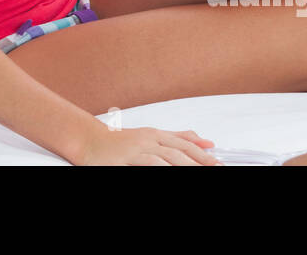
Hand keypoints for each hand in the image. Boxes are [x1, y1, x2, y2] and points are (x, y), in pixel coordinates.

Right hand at [76, 126, 220, 165]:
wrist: (88, 141)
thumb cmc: (118, 142)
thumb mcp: (149, 137)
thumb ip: (177, 137)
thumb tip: (205, 140)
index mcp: (155, 134)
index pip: (184, 144)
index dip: (202, 154)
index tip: (217, 163)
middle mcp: (147, 140)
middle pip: (178, 152)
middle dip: (198, 162)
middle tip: (215, 169)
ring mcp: (135, 150)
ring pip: (165, 159)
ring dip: (183, 166)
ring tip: (197, 173)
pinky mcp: (124, 160)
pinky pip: (146, 165)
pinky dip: (159, 169)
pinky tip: (169, 172)